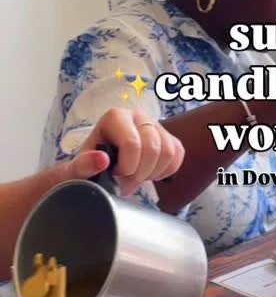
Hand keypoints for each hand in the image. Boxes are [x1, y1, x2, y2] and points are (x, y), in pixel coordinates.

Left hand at [65, 108, 184, 195]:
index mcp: (115, 117)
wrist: (99, 170)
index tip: (115, 174)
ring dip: (153, 172)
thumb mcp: (76, 170)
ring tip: (135, 176)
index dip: (127, 166)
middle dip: (140, 173)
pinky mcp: (168, 136)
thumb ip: (82, 165)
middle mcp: (137, 115)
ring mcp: (155, 124)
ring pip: (168, 152)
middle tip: (125, 181)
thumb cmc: (88, 168)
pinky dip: (166, 170)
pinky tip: (149, 173)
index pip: (132, 143)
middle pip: (153, 148)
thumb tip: (102, 159)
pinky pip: (178, 154)